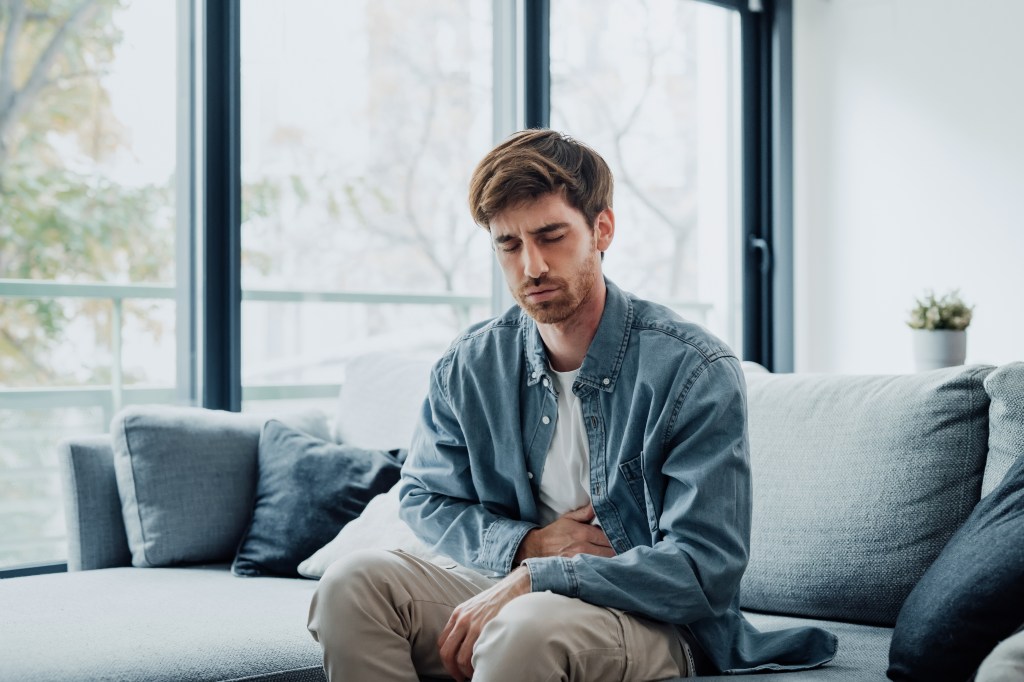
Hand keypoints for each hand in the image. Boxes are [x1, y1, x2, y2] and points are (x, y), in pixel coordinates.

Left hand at [438, 566, 530, 680]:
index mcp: (457, 614)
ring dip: (466, 671)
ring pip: (461, 658)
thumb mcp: (474, 607)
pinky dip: (479, 665)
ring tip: (474, 674)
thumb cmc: (496, 600)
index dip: (446, 660)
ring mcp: (475, 626)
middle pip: (447, 653)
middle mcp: (463, 620)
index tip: (453, 668)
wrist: (514, 587)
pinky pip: (478, 654)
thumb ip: (464, 623)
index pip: (442, 643)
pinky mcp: (488, 630)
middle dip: (452, 670)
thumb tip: (461, 645)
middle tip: (460, 677)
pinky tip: (485, 666)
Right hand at [514, 503, 615, 563]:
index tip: (622, 538)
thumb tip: (598, 503)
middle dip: (617, 550)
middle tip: (621, 549)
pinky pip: (595, 570)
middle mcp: (583, 548)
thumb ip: (585, 512)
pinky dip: (602, 569)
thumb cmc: (555, 533)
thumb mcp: (569, 518)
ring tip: (615, 558)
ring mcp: (580, 561)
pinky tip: (604, 567)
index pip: (609, 537)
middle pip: (611, 552)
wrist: (537, 548)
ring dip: (612, 560)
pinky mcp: (577, 570)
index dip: (617, 538)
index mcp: (583, 533)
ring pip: (605, 562)